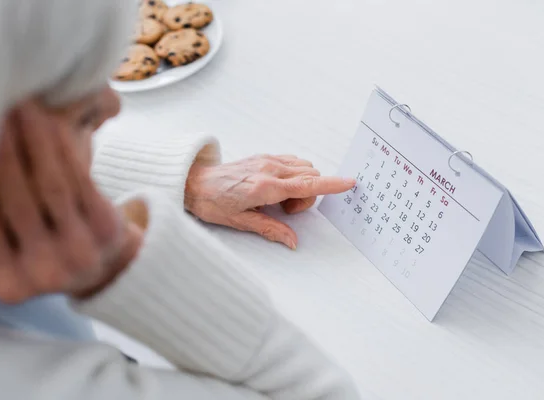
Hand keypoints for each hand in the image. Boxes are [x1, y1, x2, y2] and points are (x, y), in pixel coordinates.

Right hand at [0, 101, 129, 302]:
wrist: (105, 266)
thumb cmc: (44, 248)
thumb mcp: (10, 248)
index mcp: (11, 284)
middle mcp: (45, 275)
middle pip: (15, 201)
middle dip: (1, 150)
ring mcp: (82, 254)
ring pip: (51, 186)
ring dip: (34, 141)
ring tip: (20, 106)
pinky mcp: (108, 230)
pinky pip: (82, 181)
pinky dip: (64, 148)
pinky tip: (51, 120)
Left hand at [184, 154, 354, 248]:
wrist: (193, 183)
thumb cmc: (213, 203)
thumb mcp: (240, 222)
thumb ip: (270, 230)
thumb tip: (292, 242)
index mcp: (264, 187)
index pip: (306, 184)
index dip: (331, 184)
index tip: (350, 182)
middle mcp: (269, 169)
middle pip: (309, 176)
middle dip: (308, 195)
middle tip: (285, 211)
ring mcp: (266, 160)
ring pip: (303, 167)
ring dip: (302, 183)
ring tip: (278, 200)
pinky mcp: (263, 156)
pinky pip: (291, 161)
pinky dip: (294, 174)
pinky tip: (276, 187)